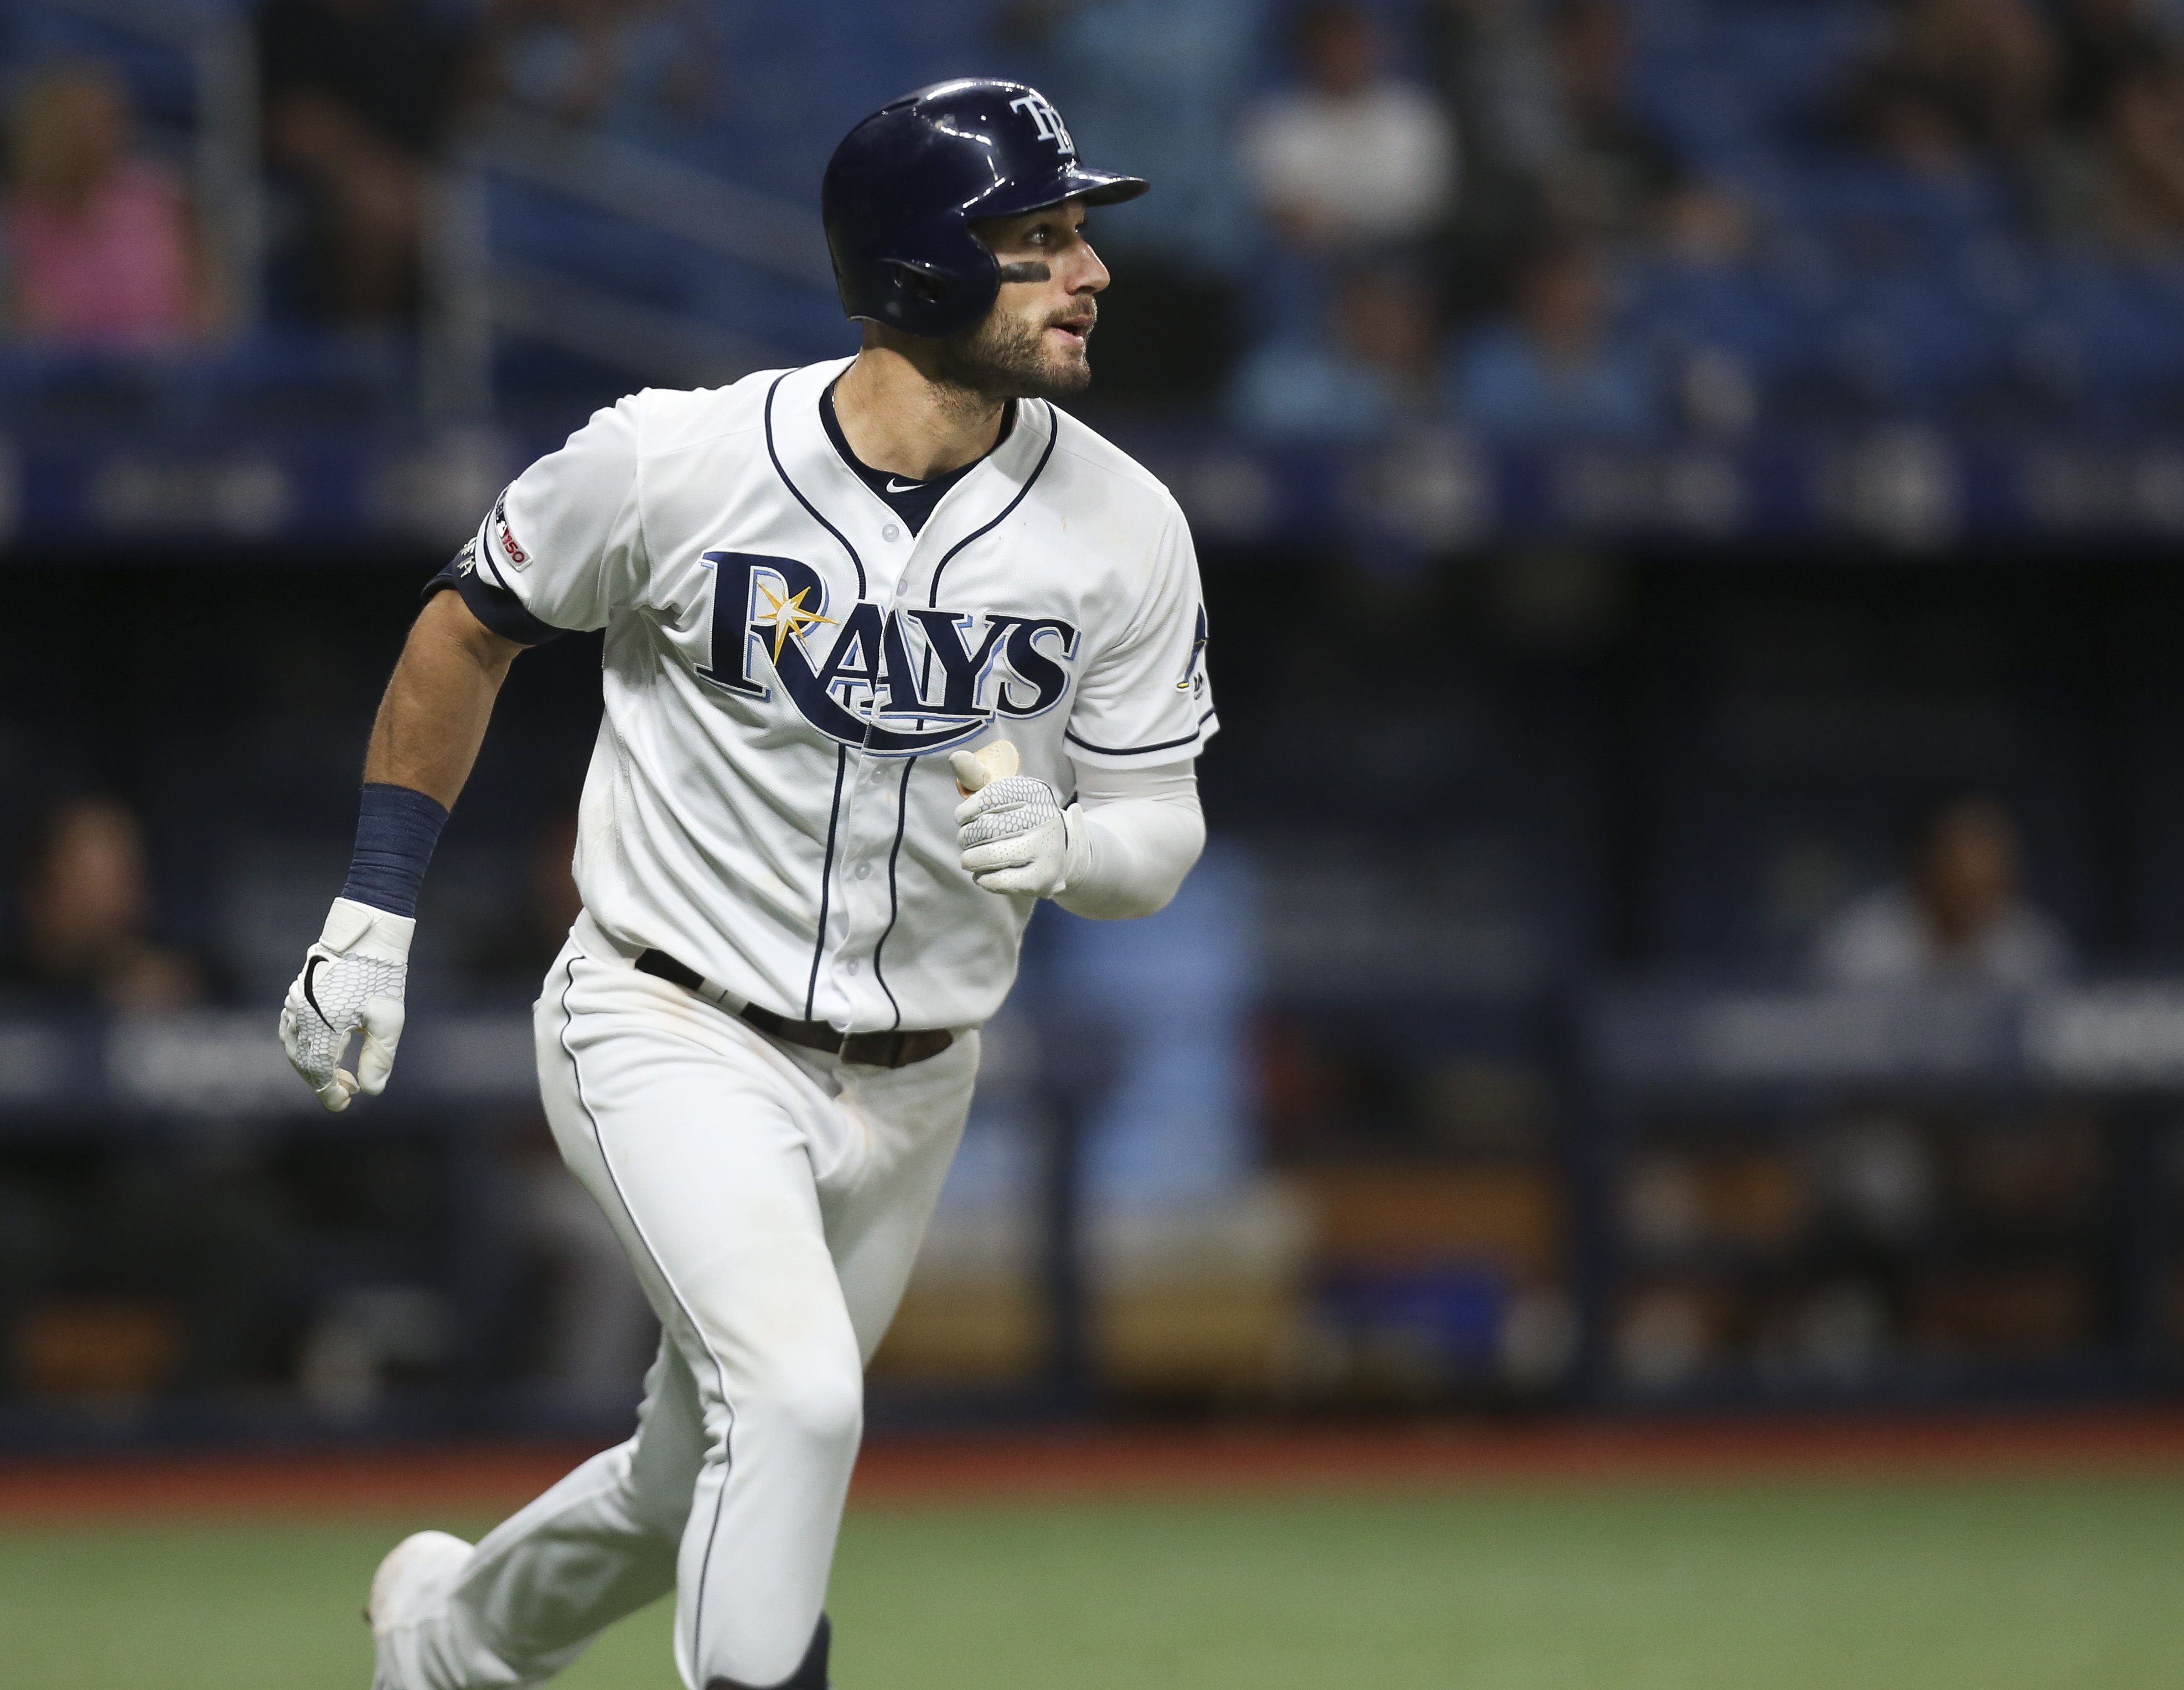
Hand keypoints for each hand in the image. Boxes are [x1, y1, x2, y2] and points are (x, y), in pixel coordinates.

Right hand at [279, 898, 412, 1111]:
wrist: (366, 935)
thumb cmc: (381, 976)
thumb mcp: (388, 1020)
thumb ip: (379, 1058)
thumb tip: (371, 1091)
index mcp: (322, 1025)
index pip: (320, 1073)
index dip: (331, 1094)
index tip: (346, 1104)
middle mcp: (301, 1017)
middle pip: (305, 1064)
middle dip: (324, 1082)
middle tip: (348, 1091)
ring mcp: (294, 1004)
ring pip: (295, 1048)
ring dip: (313, 1067)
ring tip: (339, 1075)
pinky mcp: (295, 995)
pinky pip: (291, 1031)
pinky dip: (303, 1048)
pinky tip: (321, 1052)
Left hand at [951, 748, 1085, 897]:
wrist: (1058, 855)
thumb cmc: (1019, 819)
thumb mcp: (1003, 794)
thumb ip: (978, 775)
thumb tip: (955, 756)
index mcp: (1036, 793)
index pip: (990, 796)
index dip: (967, 810)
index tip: (962, 818)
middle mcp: (1046, 819)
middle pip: (986, 828)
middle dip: (966, 837)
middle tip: (965, 841)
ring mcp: (1047, 850)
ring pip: (990, 855)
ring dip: (970, 859)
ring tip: (969, 859)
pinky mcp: (1041, 879)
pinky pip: (999, 880)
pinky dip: (983, 878)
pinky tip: (983, 874)